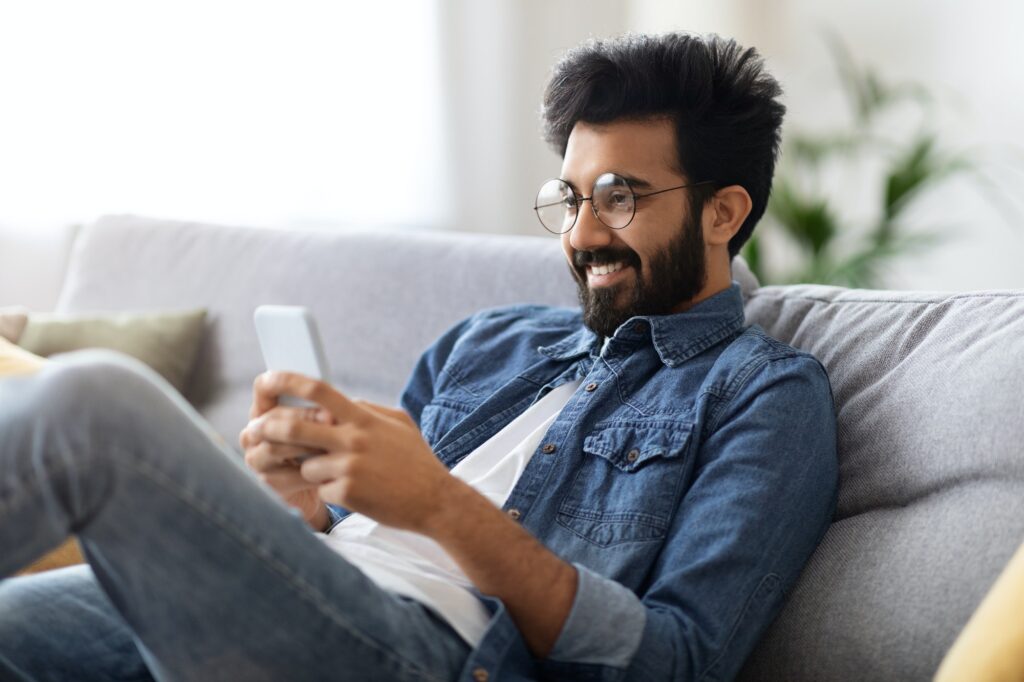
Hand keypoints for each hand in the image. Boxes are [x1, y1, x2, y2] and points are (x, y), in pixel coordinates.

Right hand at [240, 382, 335, 527]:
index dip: (275, 381)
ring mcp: (256, 459)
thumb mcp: (327, 426)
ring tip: (329, 447)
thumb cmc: (327, 448)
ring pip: (273, 448)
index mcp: (268, 410)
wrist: (328, 485)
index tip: (294, 378)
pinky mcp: (266, 483)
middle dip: (304, 418)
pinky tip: (327, 472)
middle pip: (272, 419)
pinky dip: (307, 473)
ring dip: (305, 447)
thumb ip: (323, 413)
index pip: (264, 388)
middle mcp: (255, 433)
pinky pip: (282, 475)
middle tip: (332, 419)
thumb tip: (330, 413)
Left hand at [242, 372, 454, 533]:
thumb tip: (341, 401)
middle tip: (253, 432)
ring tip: (337, 476)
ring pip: (304, 465)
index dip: (287, 381)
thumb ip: (366, 410)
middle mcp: (353, 439)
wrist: (436, 500)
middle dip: (266, 428)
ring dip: (310, 471)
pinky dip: (330, 493)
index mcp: (363, 418)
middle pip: (294, 427)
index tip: (267, 378)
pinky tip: (355, 494)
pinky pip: (320, 490)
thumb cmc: (417, 461)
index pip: (318, 390)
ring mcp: (348, 467)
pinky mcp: (347, 494)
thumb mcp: (398, 423)